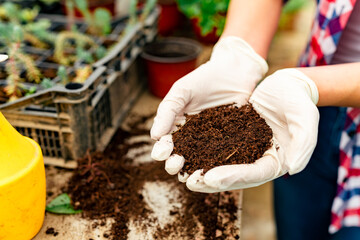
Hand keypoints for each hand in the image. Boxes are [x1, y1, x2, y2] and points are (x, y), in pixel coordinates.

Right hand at [150, 36, 267, 180]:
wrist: (235, 71)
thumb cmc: (205, 78)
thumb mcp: (182, 90)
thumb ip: (167, 111)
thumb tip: (154, 136)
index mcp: (176, 126)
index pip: (165, 143)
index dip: (161, 150)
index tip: (161, 153)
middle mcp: (191, 137)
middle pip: (180, 156)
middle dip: (174, 163)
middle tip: (176, 164)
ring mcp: (210, 142)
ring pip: (199, 161)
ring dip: (194, 170)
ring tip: (193, 174)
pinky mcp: (229, 143)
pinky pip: (222, 157)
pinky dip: (217, 166)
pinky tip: (216, 170)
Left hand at [186, 69, 319, 191]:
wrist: (288, 86)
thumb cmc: (299, 102)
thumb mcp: (305, 120)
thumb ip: (303, 145)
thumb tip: (292, 168)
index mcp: (276, 162)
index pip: (253, 175)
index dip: (232, 178)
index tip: (210, 178)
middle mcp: (258, 160)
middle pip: (233, 176)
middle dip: (211, 181)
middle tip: (190, 182)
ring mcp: (245, 150)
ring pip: (222, 164)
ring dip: (203, 170)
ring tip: (183, 174)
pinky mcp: (235, 137)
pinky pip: (217, 147)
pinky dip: (202, 151)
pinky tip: (186, 152)